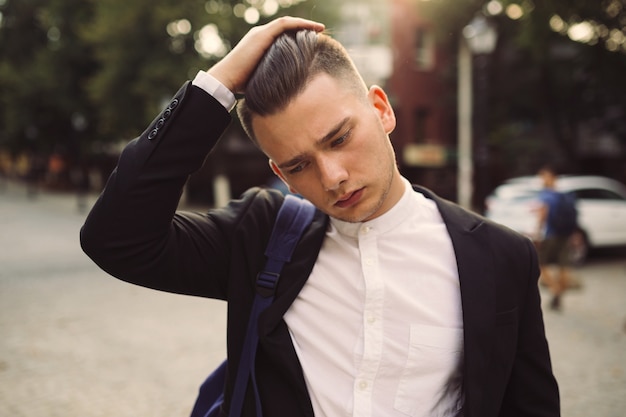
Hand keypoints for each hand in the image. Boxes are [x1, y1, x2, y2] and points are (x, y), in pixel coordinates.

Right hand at [208, 16, 324, 93]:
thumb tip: (287, 90)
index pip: (282, 35)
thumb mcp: (262, 78)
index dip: (297, 36)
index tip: (312, 43)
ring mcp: (261, 34)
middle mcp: (260, 35)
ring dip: (304, 25)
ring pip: (287, 23)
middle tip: (320, 34)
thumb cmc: (241, 85)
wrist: (226, 80)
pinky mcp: (262, 35)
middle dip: (303, 29)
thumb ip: (273, 77)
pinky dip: (299, 24)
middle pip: (286, 28)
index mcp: (260, 44)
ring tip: (320, 29)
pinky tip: (312, 28)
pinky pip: (284, 24)